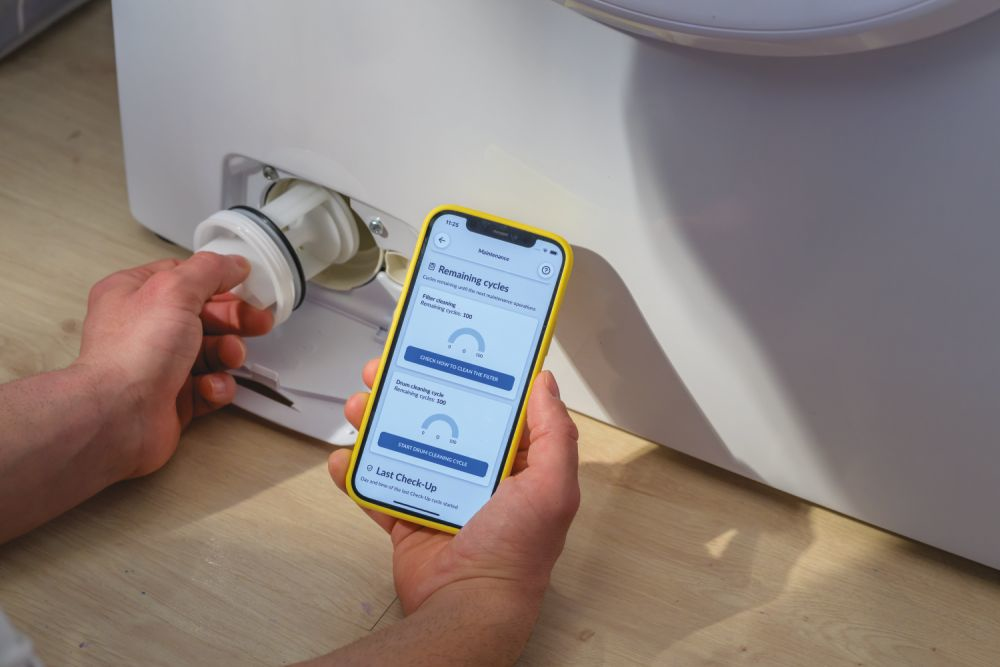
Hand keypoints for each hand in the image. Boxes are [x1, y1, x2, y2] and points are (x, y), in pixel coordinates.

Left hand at [73, 252, 273, 477]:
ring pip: (211, 352)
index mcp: (134, 294)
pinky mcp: (173, 398)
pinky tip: (210, 387)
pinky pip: (209, 386)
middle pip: (203, 315)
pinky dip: (217, 387)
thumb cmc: (134, 352)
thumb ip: (209, 271)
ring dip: (228, 353)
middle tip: (258, 322)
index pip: (183, 278)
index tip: (246, 285)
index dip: (217, 281)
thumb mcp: (175, 290)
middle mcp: (145, 329)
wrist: (118, 417)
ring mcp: (159, 365)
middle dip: (233, 319)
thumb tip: (233, 263)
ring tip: (230, 357)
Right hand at [329, 360, 579, 615]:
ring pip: (405, 446)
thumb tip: (546, 383)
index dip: (469, 376)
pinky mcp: (409, 521)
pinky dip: (357, 474)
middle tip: (383, 371)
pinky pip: (379, 489)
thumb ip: (554, 434)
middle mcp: (478, 477)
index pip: (493, 408)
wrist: (467, 609)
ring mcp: (441, 497)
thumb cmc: (515, 554)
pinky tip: (344, 458)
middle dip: (410, 391)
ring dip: (377, 422)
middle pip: (440, 419)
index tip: (443, 348)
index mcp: (516, 466)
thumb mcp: (552, 488)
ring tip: (358, 406)